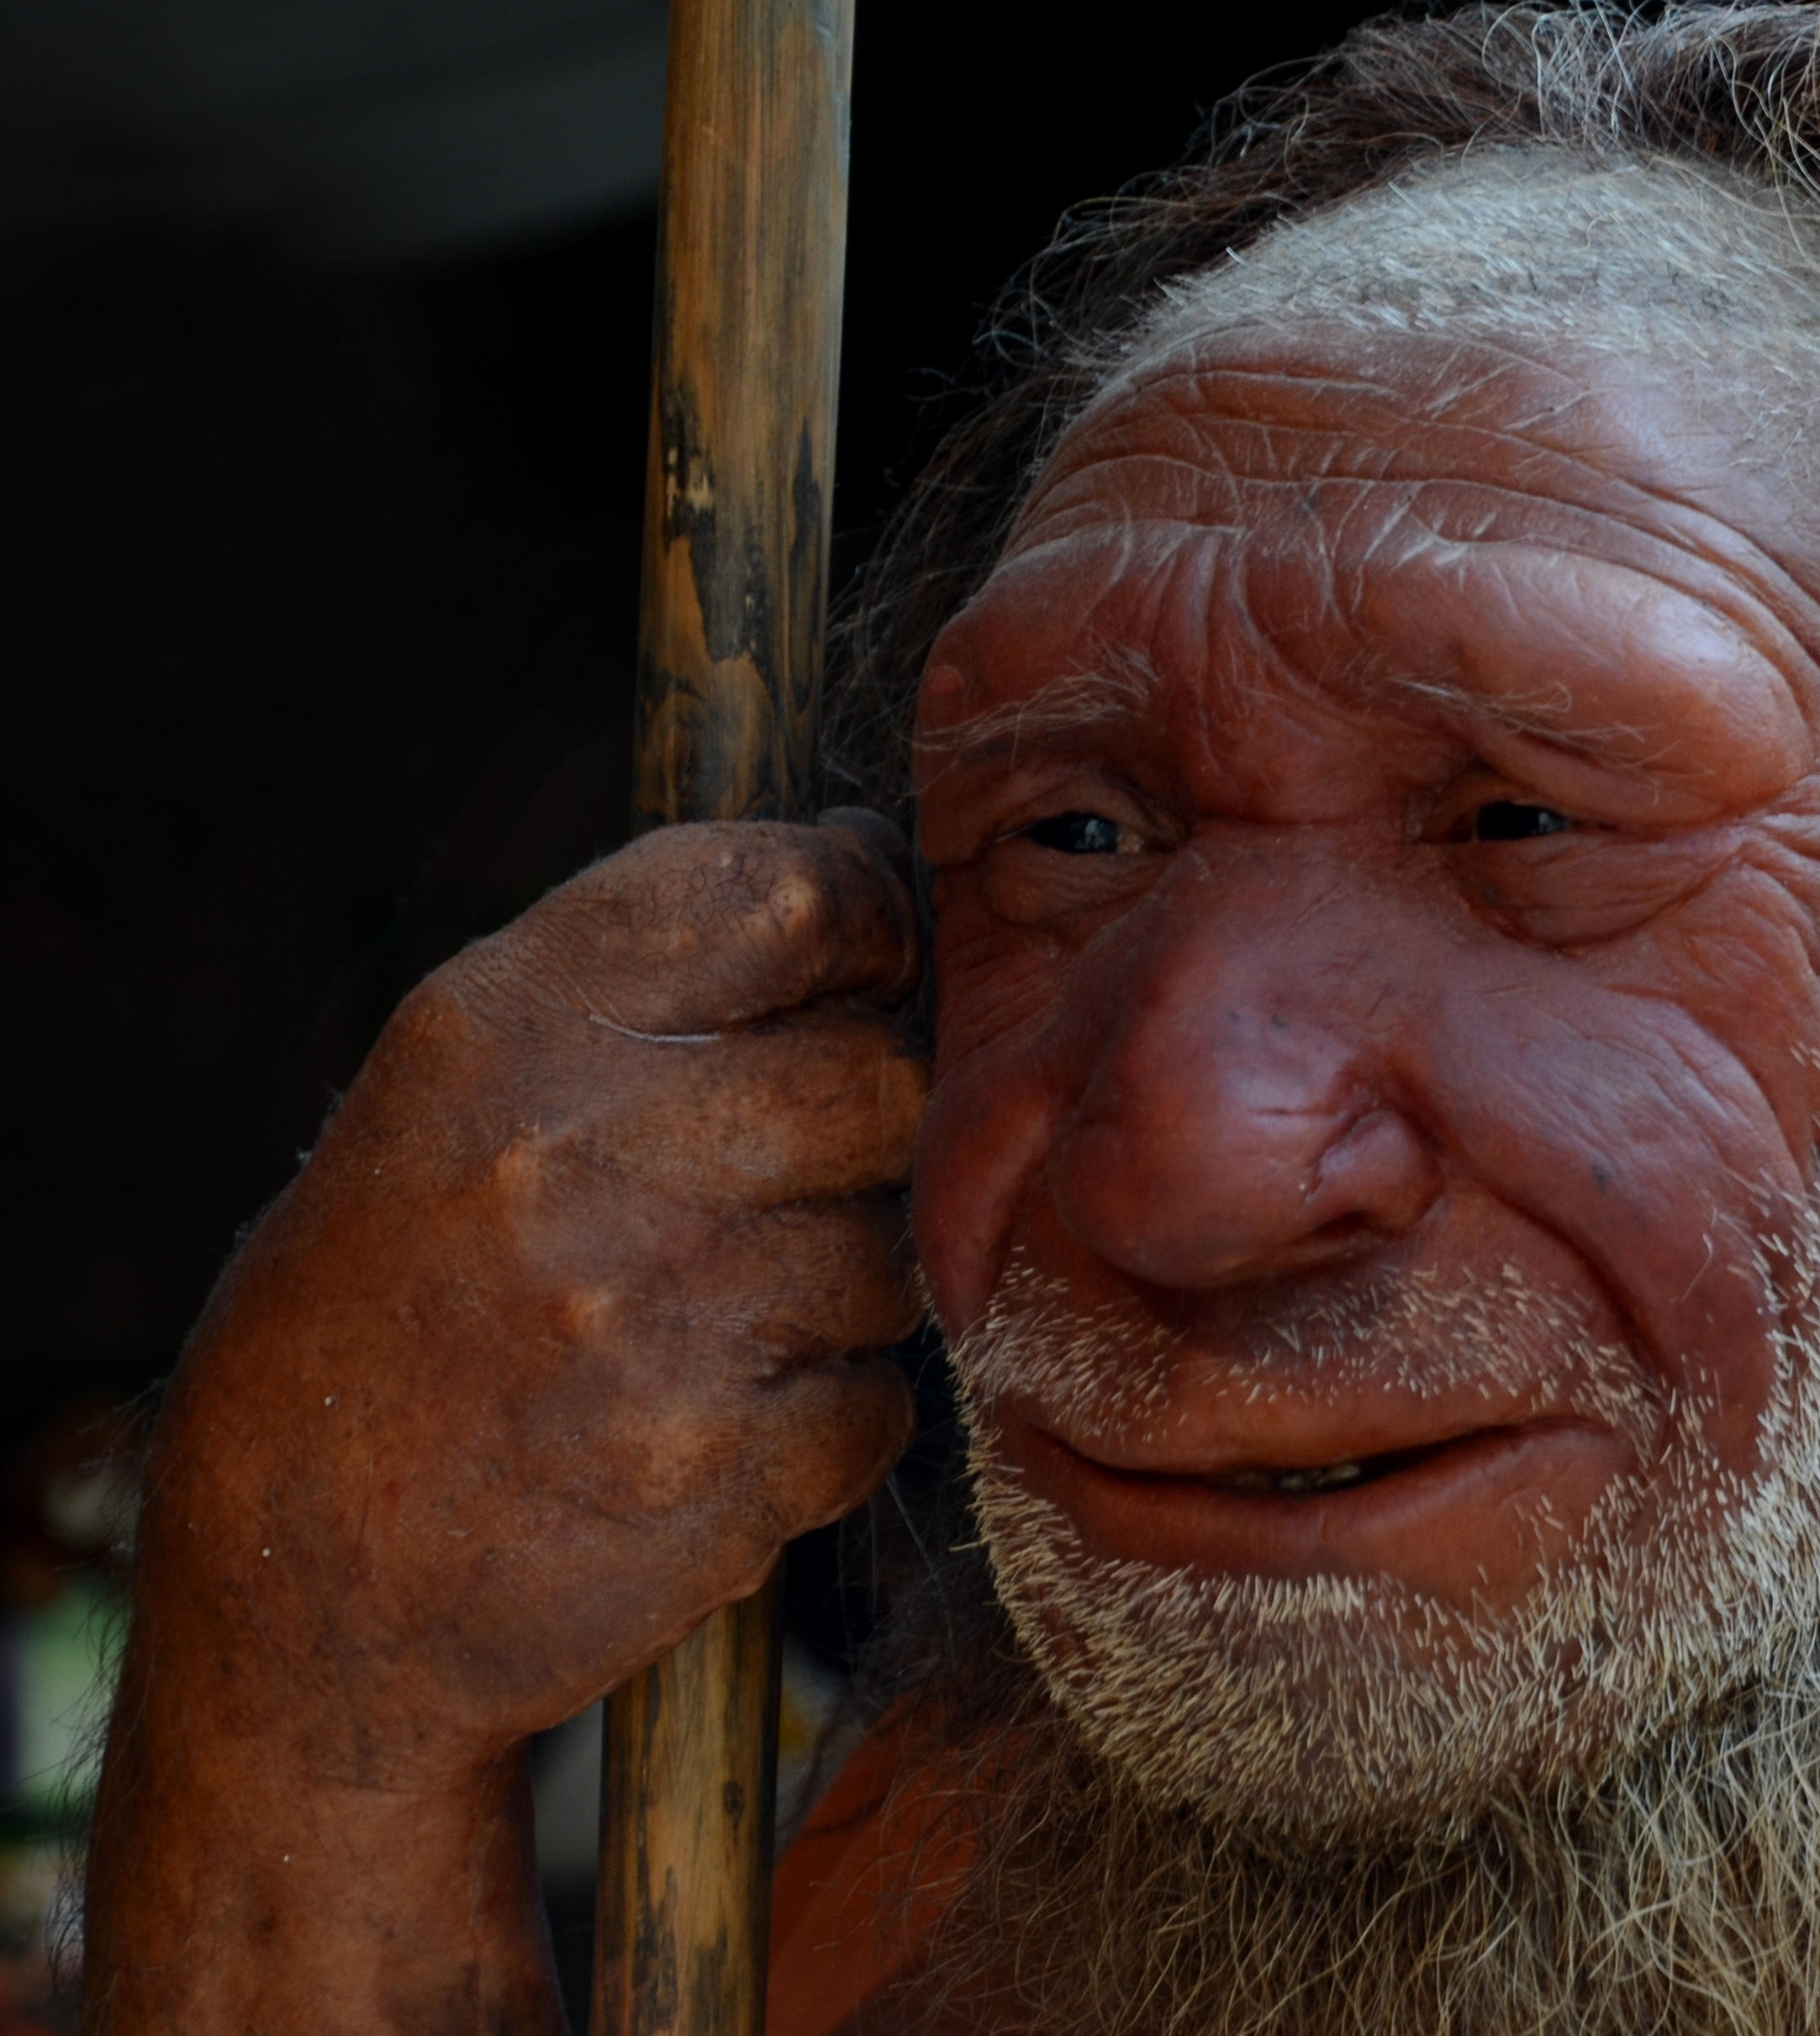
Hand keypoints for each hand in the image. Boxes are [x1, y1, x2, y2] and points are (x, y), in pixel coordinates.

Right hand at [87, 814, 925, 2031]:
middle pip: (883, 1075)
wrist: (299, 1585)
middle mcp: (574, 1149)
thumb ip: (650, 979)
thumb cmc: (401, 1309)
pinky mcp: (715, 1464)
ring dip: (838, 1293)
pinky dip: (824, 1425)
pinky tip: (708, 1434)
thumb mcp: (457, 1092)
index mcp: (504, 1025)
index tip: (867, 966)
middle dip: (862, 1134)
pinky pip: (878, 1403)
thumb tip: (870, 863)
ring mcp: (650, 1312)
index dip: (868, 920)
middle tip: (777, 1188)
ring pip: (891, 1250)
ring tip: (702, 1330)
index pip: (789, 894)